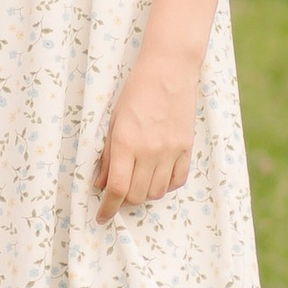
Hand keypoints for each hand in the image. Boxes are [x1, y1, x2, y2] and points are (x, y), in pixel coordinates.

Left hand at [93, 43, 197, 221]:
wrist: (169, 71)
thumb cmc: (135, 92)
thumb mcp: (112, 121)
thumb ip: (107, 155)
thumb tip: (101, 184)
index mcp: (126, 142)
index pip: (117, 188)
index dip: (108, 208)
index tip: (101, 217)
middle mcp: (149, 151)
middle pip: (136, 195)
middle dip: (123, 200)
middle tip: (117, 191)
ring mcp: (171, 151)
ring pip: (156, 192)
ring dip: (143, 193)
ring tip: (135, 180)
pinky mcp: (186, 149)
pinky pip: (177, 181)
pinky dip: (164, 185)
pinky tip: (156, 175)